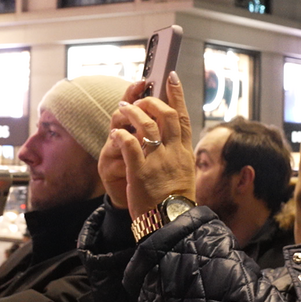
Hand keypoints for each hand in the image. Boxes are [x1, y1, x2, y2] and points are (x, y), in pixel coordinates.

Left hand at [104, 72, 194, 218]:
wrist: (172, 223)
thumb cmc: (175, 202)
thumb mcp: (184, 174)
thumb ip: (177, 155)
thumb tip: (174, 141)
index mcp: (183, 152)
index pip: (182, 117)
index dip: (177, 94)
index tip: (171, 77)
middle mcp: (172, 153)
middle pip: (165, 115)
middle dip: (151, 101)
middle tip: (140, 98)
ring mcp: (157, 161)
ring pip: (146, 125)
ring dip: (133, 113)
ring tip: (123, 109)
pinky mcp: (140, 172)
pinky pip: (129, 145)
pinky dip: (121, 135)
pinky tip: (115, 132)